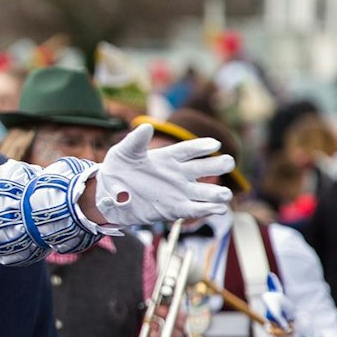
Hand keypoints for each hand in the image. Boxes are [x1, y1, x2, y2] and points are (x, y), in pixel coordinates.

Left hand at [88, 124, 233, 229]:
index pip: (188, 149)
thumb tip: (147, 127)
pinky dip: (206, 210)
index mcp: (168, 157)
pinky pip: (193, 209)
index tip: (215, 144)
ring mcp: (178, 192)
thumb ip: (135, 141)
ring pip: (203, 191)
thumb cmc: (117, 169)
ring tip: (226, 195)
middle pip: (202, 168)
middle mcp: (177, 174)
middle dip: (217, 166)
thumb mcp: (123, 152)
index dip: (201, 146)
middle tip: (229, 162)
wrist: (107, 194)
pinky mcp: (173, 209)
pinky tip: (218, 209)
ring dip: (216, 193)